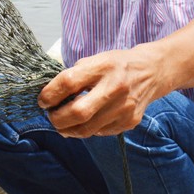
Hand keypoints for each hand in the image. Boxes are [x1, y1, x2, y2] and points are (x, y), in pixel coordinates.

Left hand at [37, 47, 164, 137]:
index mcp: (102, 67)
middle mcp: (115, 88)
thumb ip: (73, 76)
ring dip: (68, 129)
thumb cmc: (115, 65)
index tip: (43, 100)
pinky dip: (86, 130)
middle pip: (78, 112)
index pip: (68, 82)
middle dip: (57, 119)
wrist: (150, 72)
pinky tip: (84, 122)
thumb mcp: (93, 60)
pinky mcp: (130, 122)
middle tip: (50, 116)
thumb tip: (49, 98)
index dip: (50, 94)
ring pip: (87, 129)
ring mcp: (124, 108)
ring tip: (62, 123)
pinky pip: (100, 133)